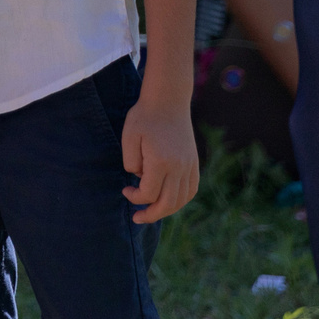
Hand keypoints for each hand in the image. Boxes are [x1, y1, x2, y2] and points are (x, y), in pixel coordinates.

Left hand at [122, 96, 200, 223]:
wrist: (168, 101)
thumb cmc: (144, 117)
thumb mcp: (129, 137)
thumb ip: (131, 162)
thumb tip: (140, 179)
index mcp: (161, 161)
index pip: (149, 193)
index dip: (135, 198)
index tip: (125, 190)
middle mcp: (179, 167)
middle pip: (168, 203)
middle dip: (151, 214)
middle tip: (137, 217)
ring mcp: (189, 165)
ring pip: (182, 199)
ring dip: (166, 209)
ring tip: (151, 211)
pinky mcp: (194, 163)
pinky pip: (191, 189)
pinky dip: (180, 199)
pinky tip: (169, 200)